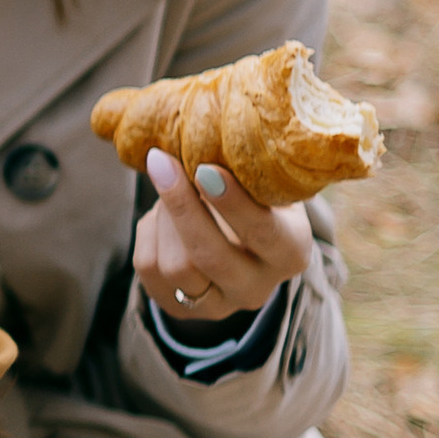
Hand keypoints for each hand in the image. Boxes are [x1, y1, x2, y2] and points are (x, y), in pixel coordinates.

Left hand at [132, 147, 312, 334]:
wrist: (239, 242)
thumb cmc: (256, 198)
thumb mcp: (266, 185)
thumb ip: (248, 168)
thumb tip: (206, 129)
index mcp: (290, 254)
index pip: (264, 234)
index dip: (233, 203)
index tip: (206, 167)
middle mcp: (257, 289)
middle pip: (209, 256)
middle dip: (182, 205)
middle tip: (163, 160)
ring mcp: (217, 305)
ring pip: (175, 265)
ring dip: (163, 215)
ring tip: (169, 182)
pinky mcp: (178, 308)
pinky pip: (148, 268)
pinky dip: (148, 231)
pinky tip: (161, 215)